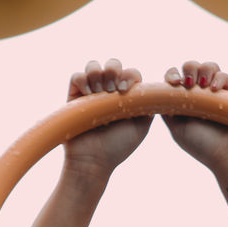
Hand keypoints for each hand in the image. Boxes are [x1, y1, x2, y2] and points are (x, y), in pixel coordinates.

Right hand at [64, 59, 150, 174]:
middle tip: (112, 90)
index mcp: (124, 97)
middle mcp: (107, 92)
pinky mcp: (73, 97)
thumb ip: (149, 106)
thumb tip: (154, 90)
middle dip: (114, 71)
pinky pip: (77, 76)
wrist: (93, 161)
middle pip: (113, 64)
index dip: (129, 75)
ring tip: (99, 91)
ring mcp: (90, 93)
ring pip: (94, 66)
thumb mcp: (141, 127)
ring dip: (98, 73)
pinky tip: (88, 94)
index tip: (125, 90)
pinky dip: (83, 80)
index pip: (130, 73)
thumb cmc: (117, 147)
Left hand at [163, 61, 227, 174]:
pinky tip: (214, 90)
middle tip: (189, 83)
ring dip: (204, 70)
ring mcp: (218, 92)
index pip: (176, 77)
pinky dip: (219, 78)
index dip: (172, 74)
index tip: (174, 83)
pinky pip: (226, 76)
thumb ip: (167, 110)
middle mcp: (202, 94)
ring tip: (202, 85)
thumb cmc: (202, 146)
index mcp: (186, 100)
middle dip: (189, 69)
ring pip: (209, 66)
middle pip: (192, 66)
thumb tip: (159, 92)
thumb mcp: (177, 129)